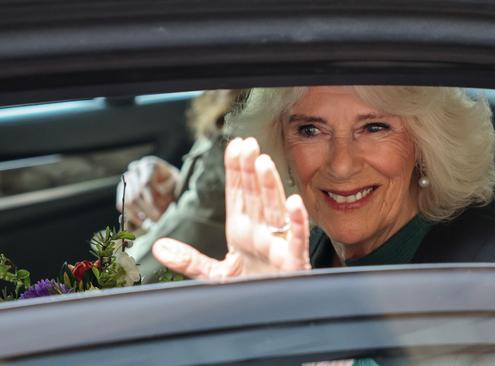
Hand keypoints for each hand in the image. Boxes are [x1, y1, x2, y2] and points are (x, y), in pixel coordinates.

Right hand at [116, 156, 179, 229]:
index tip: (158, 215)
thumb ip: (171, 186)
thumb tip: (160, 190)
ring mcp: (126, 179)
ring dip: (138, 216)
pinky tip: (143, 221)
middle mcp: (134, 169)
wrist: (167, 185)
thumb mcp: (177, 184)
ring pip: (127, 202)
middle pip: (135, 195)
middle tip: (156, 222)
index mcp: (149, 165)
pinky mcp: (121, 190)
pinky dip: (131, 216)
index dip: (150, 202)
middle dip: (146, 211)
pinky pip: (121, 205)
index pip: (145, 184)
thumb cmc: (174, 185)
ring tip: (151, 223)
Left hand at [152, 137, 310, 280]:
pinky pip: (296, 239)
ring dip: (270, 186)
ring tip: (263, 162)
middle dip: (251, 170)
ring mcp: (277, 245)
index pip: (238, 195)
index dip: (236, 171)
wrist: (267, 316)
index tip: (234, 147)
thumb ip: (188, 260)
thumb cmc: (249, 291)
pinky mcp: (292, 262)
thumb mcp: (213, 275)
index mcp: (242, 232)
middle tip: (248, 145)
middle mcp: (260, 234)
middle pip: (255, 196)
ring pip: (274, 211)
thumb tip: (159, 248)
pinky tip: (292, 204)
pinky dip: (297, 222)